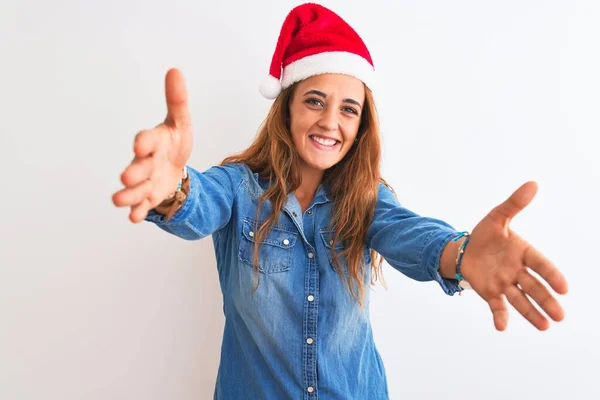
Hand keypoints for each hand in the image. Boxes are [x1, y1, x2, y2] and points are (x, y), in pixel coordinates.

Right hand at [112, 68, 193, 222]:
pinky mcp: (149, 197)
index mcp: (152, 142)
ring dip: (127, 194)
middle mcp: (145, 162)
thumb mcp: (180, 123)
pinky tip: (135, 217)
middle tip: (126, 176)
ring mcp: (145, 181)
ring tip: (119, 200)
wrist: (174, 167)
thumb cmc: (173, 143)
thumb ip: (177, 101)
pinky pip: (141, 205)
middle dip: (133, 172)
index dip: (144, 142)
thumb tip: (175, 70)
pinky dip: (138, 211)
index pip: (147, 140)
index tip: (140, 144)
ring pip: (134, 189)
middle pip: (138, 167)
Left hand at [460, 181, 568, 330]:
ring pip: (520, 300)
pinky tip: (501, 327)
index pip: (540, 264)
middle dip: (547, 300)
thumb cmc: (485, 235)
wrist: (463, 249)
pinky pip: (497, 306)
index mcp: (523, 253)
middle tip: (560, 316)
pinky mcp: (490, 293)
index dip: (551, 275)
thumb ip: (514, 205)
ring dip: (532, 313)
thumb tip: (533, 184)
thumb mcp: (497, 217)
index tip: (564, 287)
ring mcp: (504, 284)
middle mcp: (517, 271)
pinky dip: (500, 316)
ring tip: (545, 326)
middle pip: (534, 287)